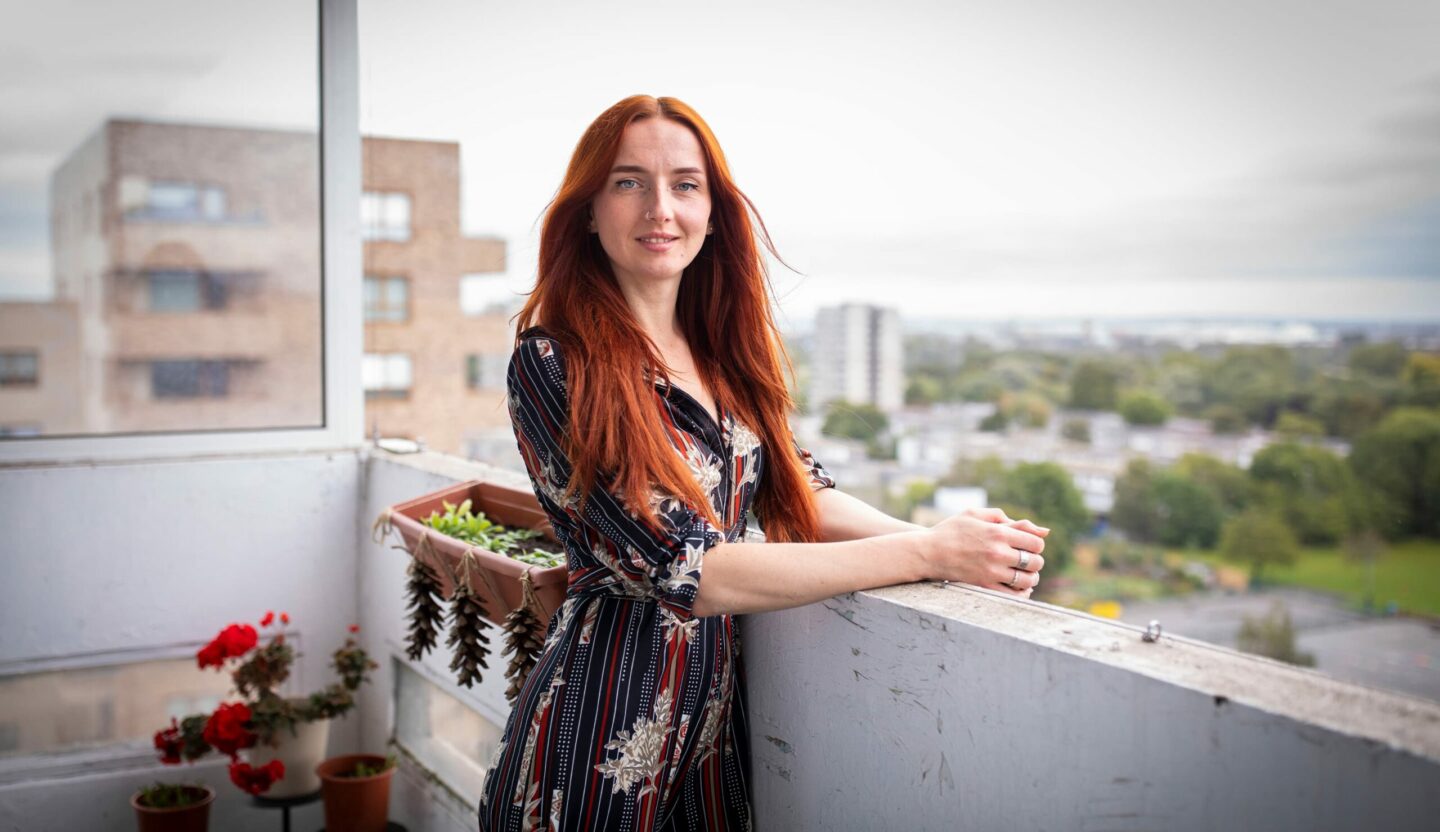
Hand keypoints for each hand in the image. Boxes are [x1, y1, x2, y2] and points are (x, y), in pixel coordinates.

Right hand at [923, 507, 1048, 597]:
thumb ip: (1005, 518)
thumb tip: (1042, 530)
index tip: (1027, 546)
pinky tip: (1017, 587)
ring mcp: (991, 571)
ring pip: (1027, 580)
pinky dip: (1021, 592)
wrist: (927, 552)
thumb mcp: (975, 514)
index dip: (1036, 545)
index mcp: (998, 532)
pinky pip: (1014, 594)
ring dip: (1030, 578)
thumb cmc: (951, 530)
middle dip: (1034, 561)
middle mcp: (998, 552)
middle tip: (1026, 561)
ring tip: (1023, 574)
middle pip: (1035, 562)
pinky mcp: (984, 585)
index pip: (1035, 543)